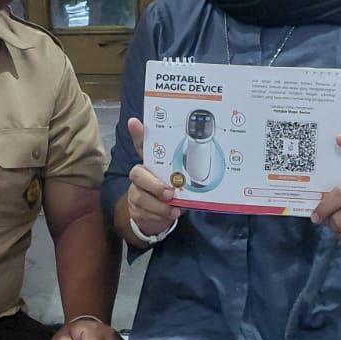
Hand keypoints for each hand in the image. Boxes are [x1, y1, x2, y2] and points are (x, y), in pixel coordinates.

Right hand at [124, 118, 179, 236]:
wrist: (157, 217)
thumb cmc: (171, 193)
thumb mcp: (179, 182)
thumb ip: (185, 175)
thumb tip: (206, 166)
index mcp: (151, 164)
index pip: (142, 146)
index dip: (138, 134)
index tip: (134, 122)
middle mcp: (140, 175)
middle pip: (137, 174)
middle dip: (154, 184)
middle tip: (169, 193)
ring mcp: (135, 192)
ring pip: (140, 197)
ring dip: (159, 206)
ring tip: (173, 209)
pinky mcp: (134, 209)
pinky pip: (143, 212)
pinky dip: (158, 216)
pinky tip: (168, 216)